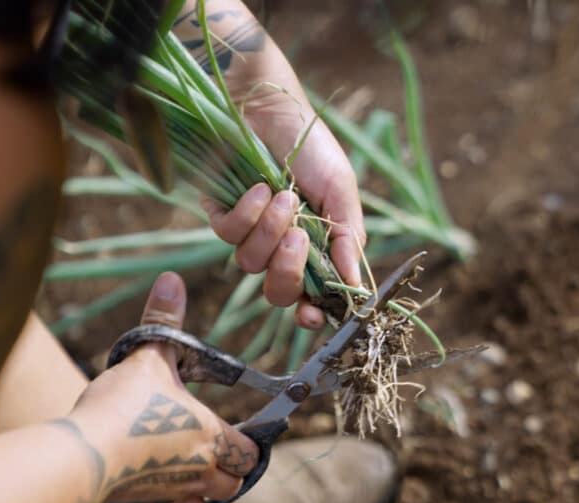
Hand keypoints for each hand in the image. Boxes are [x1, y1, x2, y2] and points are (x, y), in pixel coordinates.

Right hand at [68, 272, 258, 502]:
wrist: (78, 460)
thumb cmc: (121, 408)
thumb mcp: (147, 357)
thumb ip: (163, 320)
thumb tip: (172, 279)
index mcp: (214, 439)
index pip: (249, 452)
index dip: (243, 445)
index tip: (230, 437)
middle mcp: (203, 476)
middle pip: (231, 483)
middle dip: (222, 472)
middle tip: (198, 453)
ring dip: (195, 492)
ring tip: (171, 471)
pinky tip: (143, 488)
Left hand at [186, 1, 364, 329]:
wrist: (271, 109)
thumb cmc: (313, 149)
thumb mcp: (341, 191)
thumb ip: (348, 240)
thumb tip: (357, 289)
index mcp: (316, 250)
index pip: (313, 298)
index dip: (313, 314)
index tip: (313, 316)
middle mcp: (282, 249)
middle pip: (279, 293)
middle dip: (288, 271)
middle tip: (298, 238)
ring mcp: (250, 235)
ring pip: (252, 265)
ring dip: (269, 231)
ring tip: (282, 195)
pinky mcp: (221, 216)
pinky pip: (228, 235)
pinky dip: (245, 214)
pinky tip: (256, 188)